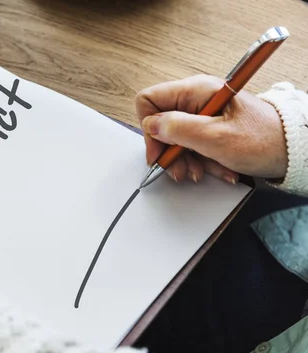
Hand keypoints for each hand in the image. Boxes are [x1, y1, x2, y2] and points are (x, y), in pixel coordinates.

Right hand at [136, 74, 287, 183]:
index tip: (159, 151)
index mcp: (195, 91)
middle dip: (170, 151)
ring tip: (203, 172)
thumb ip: (178, 129)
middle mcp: (196, 99)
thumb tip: (152, 126)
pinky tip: (216, 169)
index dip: (149, 128)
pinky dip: (201, 160)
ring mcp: (203, 113)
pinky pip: (193, 145)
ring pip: (176, 139)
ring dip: (187, 160)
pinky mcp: (210, 127)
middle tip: (181, 169)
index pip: (149, 100)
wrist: (293, 150)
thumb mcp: (215, 137)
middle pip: (162, 124)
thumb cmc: (263, 139)